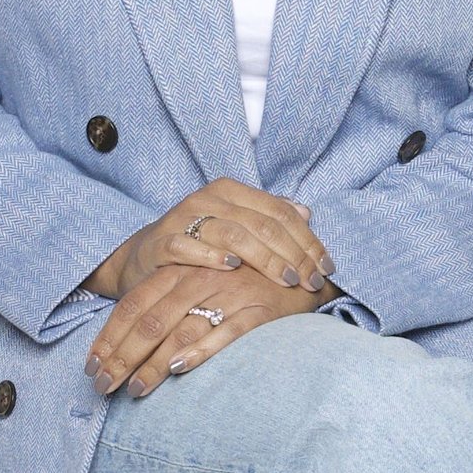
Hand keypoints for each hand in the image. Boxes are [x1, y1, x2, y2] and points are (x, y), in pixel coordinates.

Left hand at [87, 254, 328, 399]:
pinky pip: (226, 331)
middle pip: (149, 321)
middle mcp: (199, 279)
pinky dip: (201, 350)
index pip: (133, 305)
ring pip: (181, 329)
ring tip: (134, 391)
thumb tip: (129, 342)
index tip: (90, 367)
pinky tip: (180, 370)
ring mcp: (229, 294)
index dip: (109, 338)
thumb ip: (167, 303)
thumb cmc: (242, 281)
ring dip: (153, 364)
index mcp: (179, 270)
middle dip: (121, 357)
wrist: (301, 270)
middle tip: (102, 387)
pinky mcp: (258, 309)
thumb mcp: (199, 282)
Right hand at [88, 178, 328, 304]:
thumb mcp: (236, 225)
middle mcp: (209, 198)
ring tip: (287, 279)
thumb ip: (269, 217)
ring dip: (265, 259)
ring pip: (233, 233)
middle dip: (293, 255)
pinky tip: (233, 267)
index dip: (308, 240)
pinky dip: (212, 255)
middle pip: (262, 224)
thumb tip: (306, 213)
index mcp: (231, 191)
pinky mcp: (161, 241)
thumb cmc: (199, 242)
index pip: (280, 212)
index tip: (326, 268)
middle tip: (312, 281)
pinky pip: (188, 246)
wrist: (146, 256)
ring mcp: (183, 218)